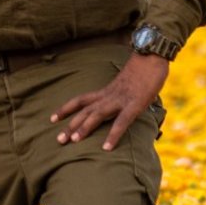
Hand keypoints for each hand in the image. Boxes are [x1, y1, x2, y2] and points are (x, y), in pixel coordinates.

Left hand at [50, 53, 168, 151]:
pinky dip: (113, 135)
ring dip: (85, 128)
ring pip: (97, 115)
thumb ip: (119, 96)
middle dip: (70, 126)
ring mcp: (120, 99)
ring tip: (74, 142)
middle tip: (58, 140)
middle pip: (84, 111)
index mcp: (105, 91)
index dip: (65, 109)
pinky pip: (121, 122)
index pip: (80, 100)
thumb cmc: (142, 72)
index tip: (52, 119)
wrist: (153, 56)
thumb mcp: (126, 85)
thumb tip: (118, 106)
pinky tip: (106, 148)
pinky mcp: (134, 104)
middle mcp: (108, 95)